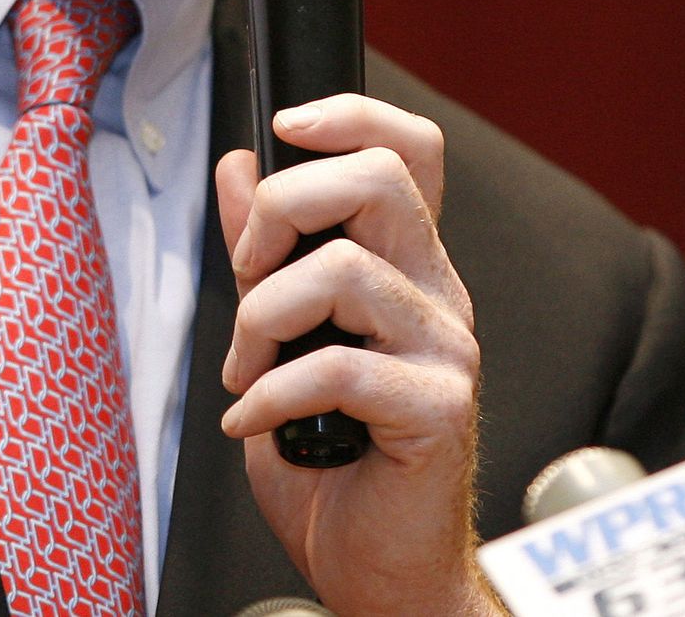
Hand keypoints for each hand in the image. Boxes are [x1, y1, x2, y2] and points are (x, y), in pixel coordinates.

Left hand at [216, 95, 505, 616]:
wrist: (376, 568)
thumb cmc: (334, 461)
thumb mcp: (277, 337)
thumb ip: (263, 252)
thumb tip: (239, 167)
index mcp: (406, 262)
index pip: (408, 149)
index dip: (351, 115)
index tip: (286, 125)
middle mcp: (437, 291)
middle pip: (379, 178)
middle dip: (286, 205)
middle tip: (250, 271)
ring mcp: (445, 347)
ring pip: (347, 268)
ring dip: (264, 315)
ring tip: (248, 366)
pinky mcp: (437, 408)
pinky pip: (340, 366)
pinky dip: (273, 392)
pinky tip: (255, 419)